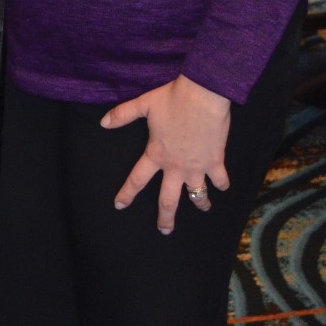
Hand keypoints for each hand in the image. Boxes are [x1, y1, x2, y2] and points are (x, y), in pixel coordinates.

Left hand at [100, 74, 232, 233]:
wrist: (203, 95)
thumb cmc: (172, 99)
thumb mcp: (143, 104)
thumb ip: (122, 115)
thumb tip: (103, 122)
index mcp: (156, 155)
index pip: (137, 180)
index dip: (127, 194)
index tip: (119, 206)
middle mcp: (175, 167)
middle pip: (168, 200)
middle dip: (165, 218)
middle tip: (165, 231)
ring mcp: (196, 166)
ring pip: (197, 194)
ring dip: (200, 203)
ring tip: (203, 208)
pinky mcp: (215, 161)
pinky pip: (220, 179)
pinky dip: (222, 184)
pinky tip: (222, 187)